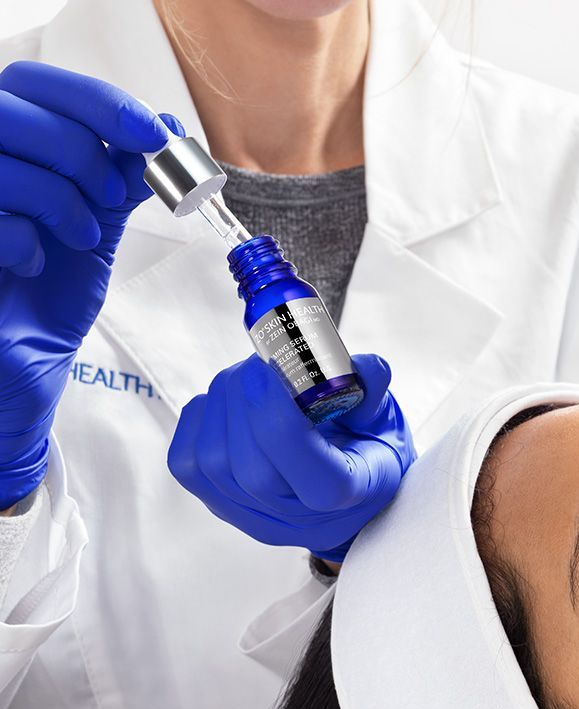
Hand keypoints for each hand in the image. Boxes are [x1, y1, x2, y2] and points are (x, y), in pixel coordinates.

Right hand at [0, 61, 173, 506]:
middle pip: (18, 108)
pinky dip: (24, 242)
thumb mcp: (94, 223)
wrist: (19, 360)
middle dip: (82, 154)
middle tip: (108, 199)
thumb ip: (119, 175)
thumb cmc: (50, 290)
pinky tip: (30, 265)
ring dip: (60, 202)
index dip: (100, 102)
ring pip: (3, 159)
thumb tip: (166, 130)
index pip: (39, 82)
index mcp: (6, 138)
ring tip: (75, 239)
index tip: (154, 134)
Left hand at [167, 353, 416, 561]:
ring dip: (222, 403)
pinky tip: (228, 404)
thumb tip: (355, 365)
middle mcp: (296, 518)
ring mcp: (252, 516)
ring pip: (211, 461)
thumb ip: (372, 389)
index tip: (268, 369)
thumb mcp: (386, 419)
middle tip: (262, 363)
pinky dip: (200, 420)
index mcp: (348, 497)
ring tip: (250, 378)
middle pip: (248, 468)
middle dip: (244, 400)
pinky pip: (186, 462)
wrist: (349, 494)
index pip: (312, 479)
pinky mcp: (220, 504)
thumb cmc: (368, 452)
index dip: (279, 423)